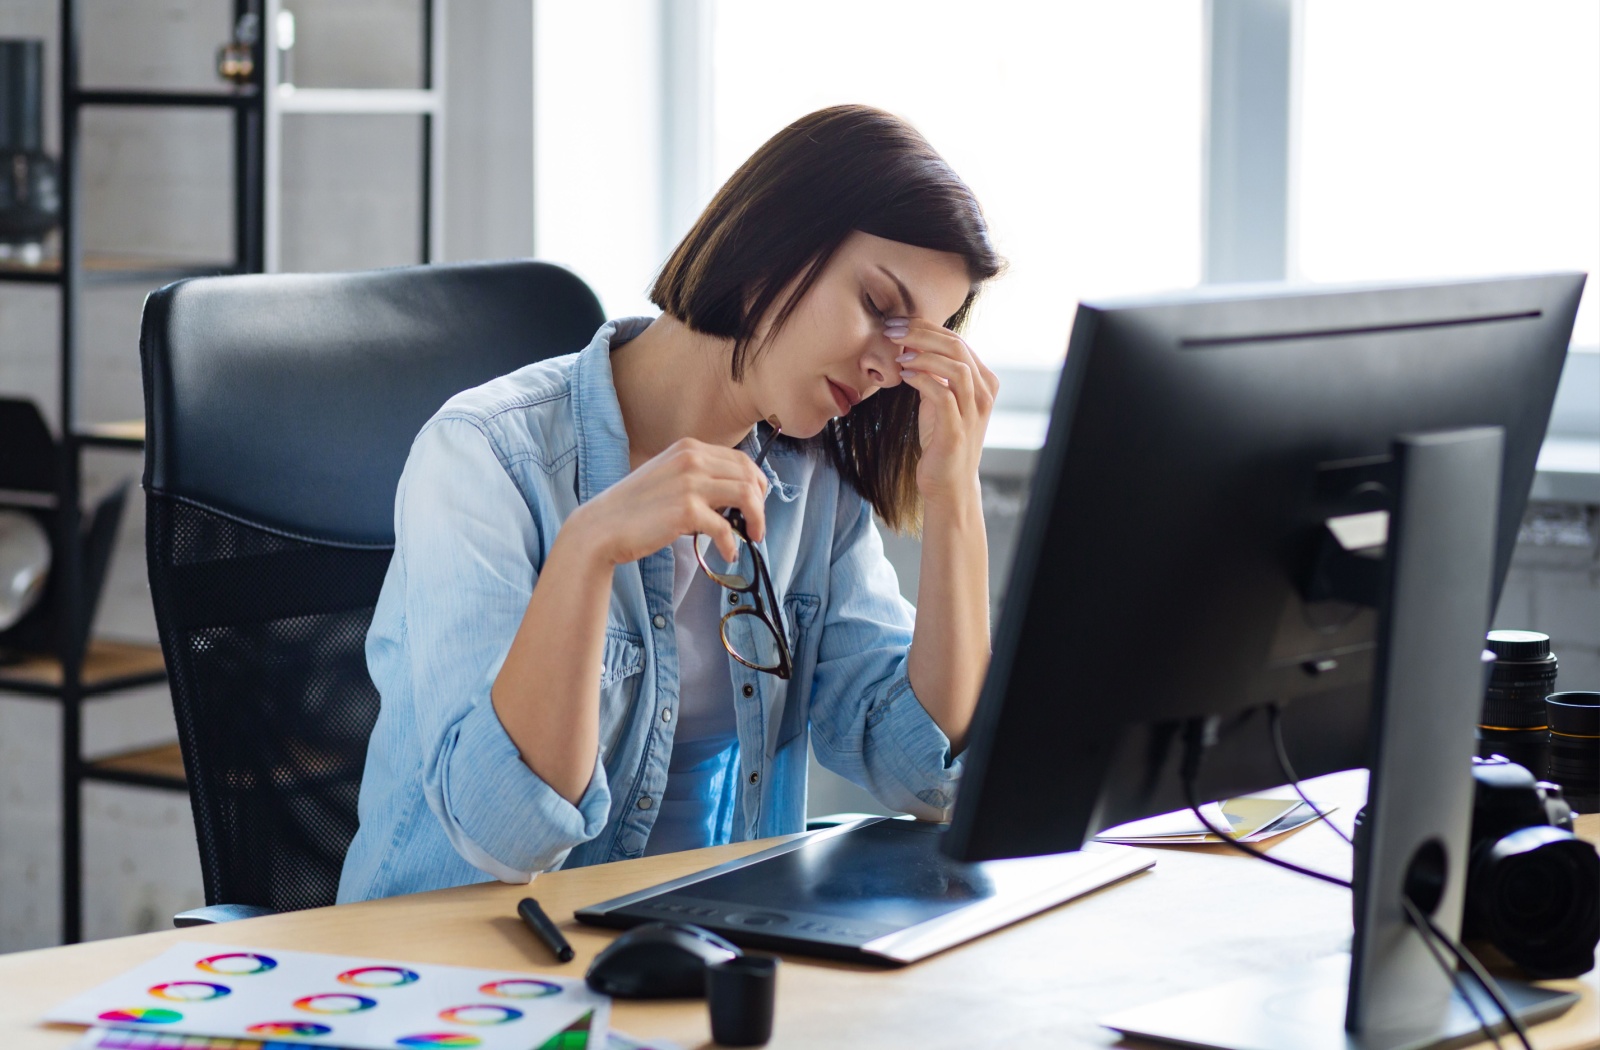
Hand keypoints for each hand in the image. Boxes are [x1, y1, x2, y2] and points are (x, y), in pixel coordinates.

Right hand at [567, 439, 768, 566]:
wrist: (603, 526)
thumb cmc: (636, 507)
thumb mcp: (669, 476)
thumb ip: (699, 477)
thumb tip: (734, 497)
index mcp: (689, 448)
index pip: (741, 460)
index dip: (757, 483)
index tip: (757, 504)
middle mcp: (692, 459)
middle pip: (749, 476)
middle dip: (761, 503)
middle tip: (757, 524)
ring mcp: (690, 483)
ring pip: (746, 496)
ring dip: (756, 520)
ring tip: (752, 537)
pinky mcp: (686, 511)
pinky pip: (725, 528)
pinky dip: (732, 544)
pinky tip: (728, 554)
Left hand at [886, 318, 998, 507]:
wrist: (948, 483)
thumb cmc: (941, 439)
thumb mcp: (939, 400)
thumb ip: (934, 374)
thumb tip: (912, 345)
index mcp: (983, 380)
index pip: (957, 340)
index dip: (926, 327)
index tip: (896, 324)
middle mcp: (984, 393)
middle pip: (957, 347)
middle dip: (920, 333)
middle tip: (891, 331)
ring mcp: (974, 411)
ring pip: (955, 367)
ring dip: (922, 355)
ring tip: (898, 356)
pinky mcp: (957, 430)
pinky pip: (943, 394)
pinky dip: (922, 380)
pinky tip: (903, 376)